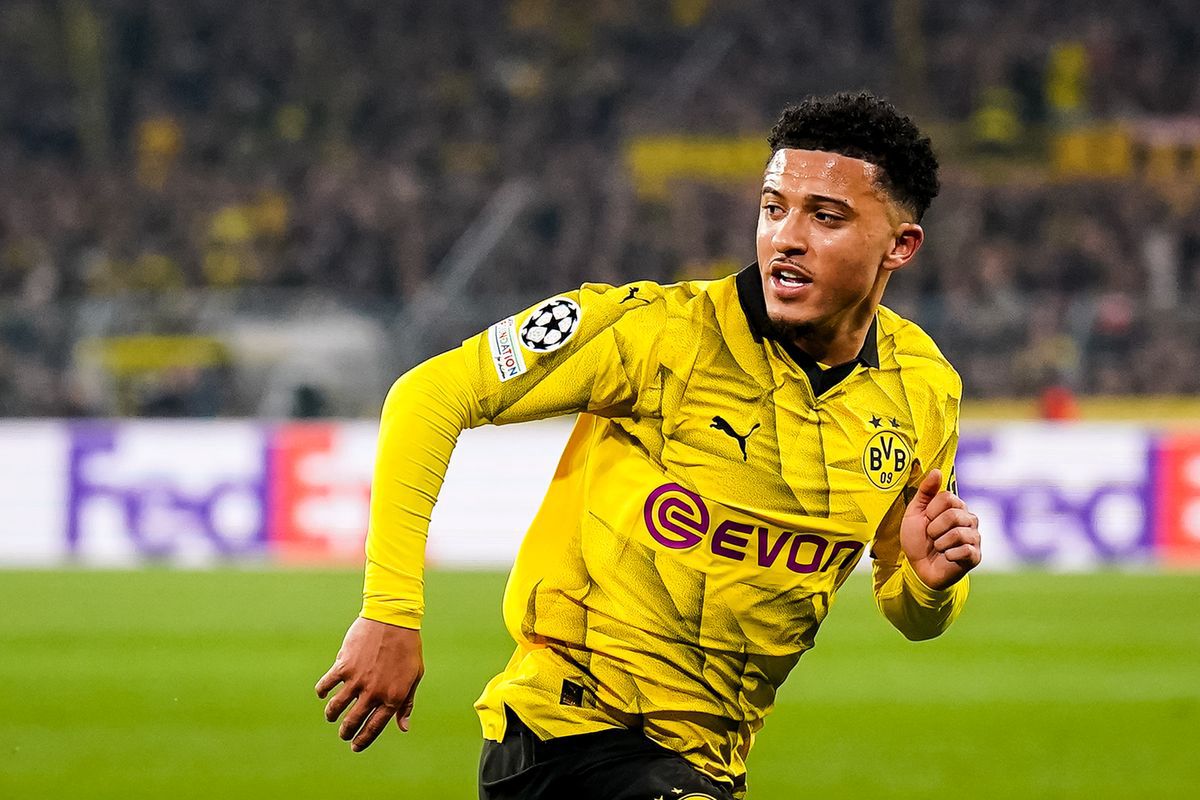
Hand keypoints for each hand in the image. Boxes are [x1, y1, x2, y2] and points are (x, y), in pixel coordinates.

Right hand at [315, 617, 423, 751]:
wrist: (393, 619)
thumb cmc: (407, 648)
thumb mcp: (414, 676)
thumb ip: (406, 703)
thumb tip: (403, 727)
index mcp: (393, 697)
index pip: (374, 727)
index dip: (363, 740)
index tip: (355, 747)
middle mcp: (374, 692)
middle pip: (352, 721)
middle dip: (345, 732)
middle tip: (343, 734)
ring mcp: (357, 679)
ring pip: (335, 707)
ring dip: (331, 715)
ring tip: (332, 716)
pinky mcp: (343, 665)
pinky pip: (326, 685)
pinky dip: (322, 691)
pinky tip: (323, 693)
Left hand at [900, 468, 980, 589]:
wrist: (918, 568)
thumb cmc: (917, 539)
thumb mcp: (915, 513)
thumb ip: (925, 491)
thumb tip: (937, 471)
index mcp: (956, 506)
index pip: (948, 497)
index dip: (931, 511)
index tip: (926, 520)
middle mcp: (969, 519)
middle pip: (953, 515)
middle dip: (934, 528)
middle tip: (931, 537)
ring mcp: (975, 537)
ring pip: (958, 533)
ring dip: (940, 543)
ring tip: (938, 547)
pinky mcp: (976, 556)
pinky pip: (964, 550)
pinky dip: (948, 555)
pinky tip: (946, 557)